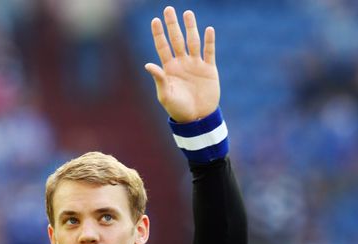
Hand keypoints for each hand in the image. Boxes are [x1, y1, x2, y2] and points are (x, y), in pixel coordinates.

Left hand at [145, 7, 219, 122]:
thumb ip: (159, 79)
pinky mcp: (209, 70)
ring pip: (193, 42)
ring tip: (188, 13)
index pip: (162, 47)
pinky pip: (209, 52)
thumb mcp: (166, 95)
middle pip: (176, 39)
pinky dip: (209, 41)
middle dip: (173, 25)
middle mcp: (182, 63)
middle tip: (169, 9)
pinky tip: (208, 30)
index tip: (155, 20)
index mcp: (169, 68)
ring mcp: (196, 65)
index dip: (159, 34)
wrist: (197, 118)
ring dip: (191, 28)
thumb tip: (148, 64)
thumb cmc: (178, 109)